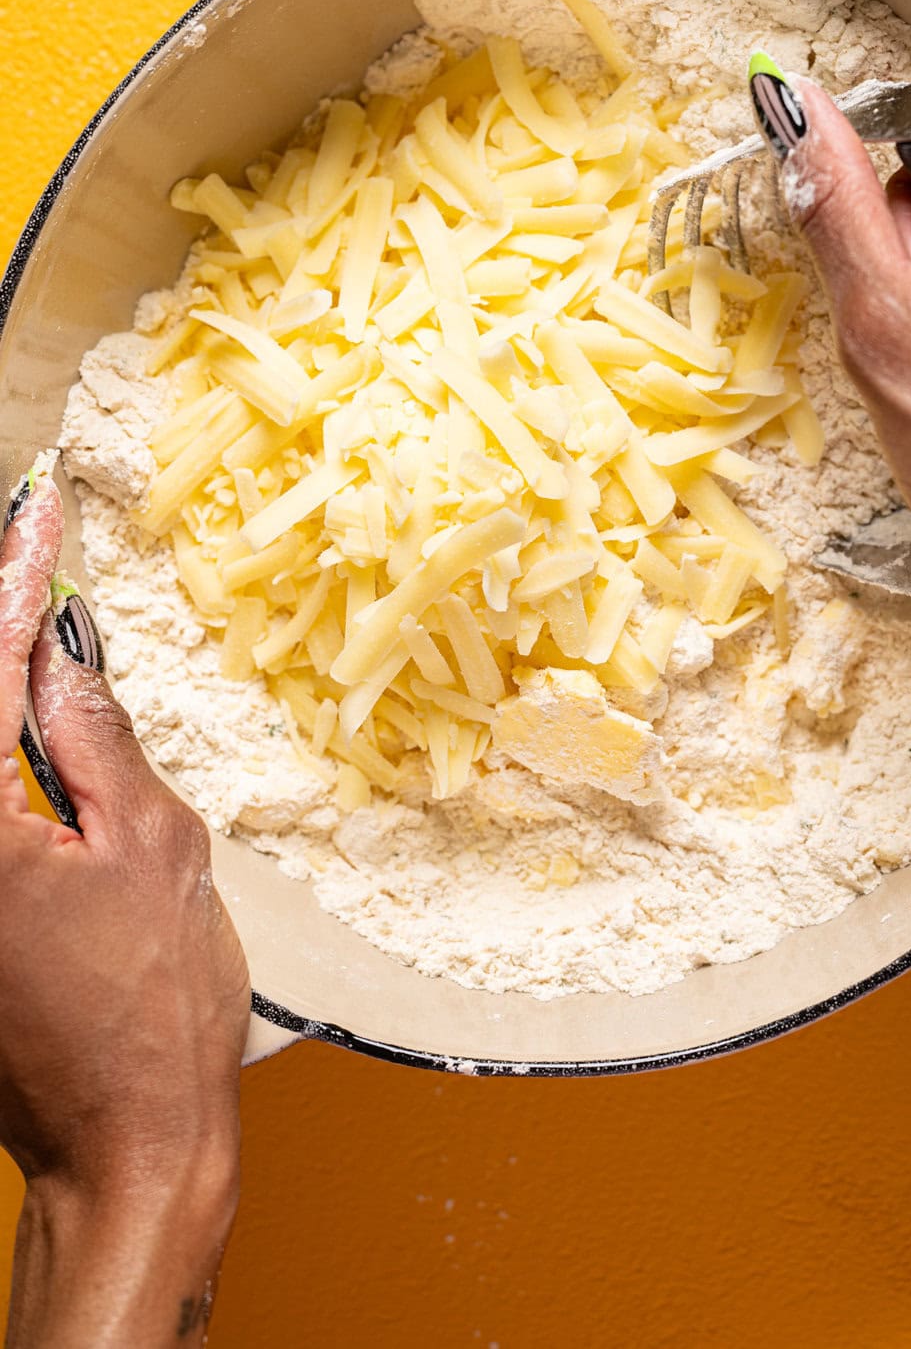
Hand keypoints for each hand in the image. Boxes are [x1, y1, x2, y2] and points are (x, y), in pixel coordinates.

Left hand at [0, 466, 250, 1345]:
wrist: (124, 1147)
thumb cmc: (153, 1012)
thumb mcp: (155, 847)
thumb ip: (97, 737)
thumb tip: (62, 651)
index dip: (17, 571)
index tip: (40, 503)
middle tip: (29, 548)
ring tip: (32, 617)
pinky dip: (0, 751)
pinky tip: (27, 715)